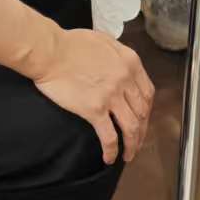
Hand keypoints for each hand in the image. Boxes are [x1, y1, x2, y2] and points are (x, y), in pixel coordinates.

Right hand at [33, 28, 155, 163]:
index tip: (142, 119)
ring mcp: (111, 96)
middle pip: (142, 112)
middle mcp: (126, 80)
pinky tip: (109, 158)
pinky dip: (112, 150)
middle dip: (142, 131)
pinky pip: (109, 136)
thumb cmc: (72, 44)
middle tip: (136, 141)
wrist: (51, 52)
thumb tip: (124, 68)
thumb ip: (120, 56)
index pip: (148, 92)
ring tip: (128, 155)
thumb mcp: (105, 41)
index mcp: (130, 62)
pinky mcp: (94, 109)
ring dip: (133, 144)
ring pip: (131, 127)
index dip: (147, 110)